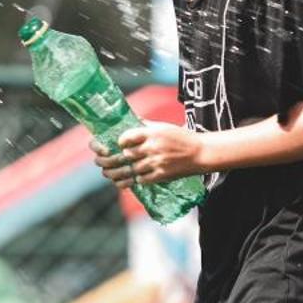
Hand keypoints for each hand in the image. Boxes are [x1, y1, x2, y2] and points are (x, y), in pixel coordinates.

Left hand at [93, 121, 208, 189]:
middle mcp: (153, 147)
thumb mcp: (163, 127)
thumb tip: (130, 120)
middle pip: (125, 155)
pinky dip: (132, 181)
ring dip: (116, 174)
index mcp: (152, 133)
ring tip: (108, 175)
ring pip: (130, 170)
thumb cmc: (181, 137)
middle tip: (103, 162)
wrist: (200, 153)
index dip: (118, 142)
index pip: (127, 137)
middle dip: (111, 160)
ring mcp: (157, 162)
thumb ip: (146, 126)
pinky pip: (141, 180)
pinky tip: (125, 182)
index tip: (115, 144)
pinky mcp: (162, 175)